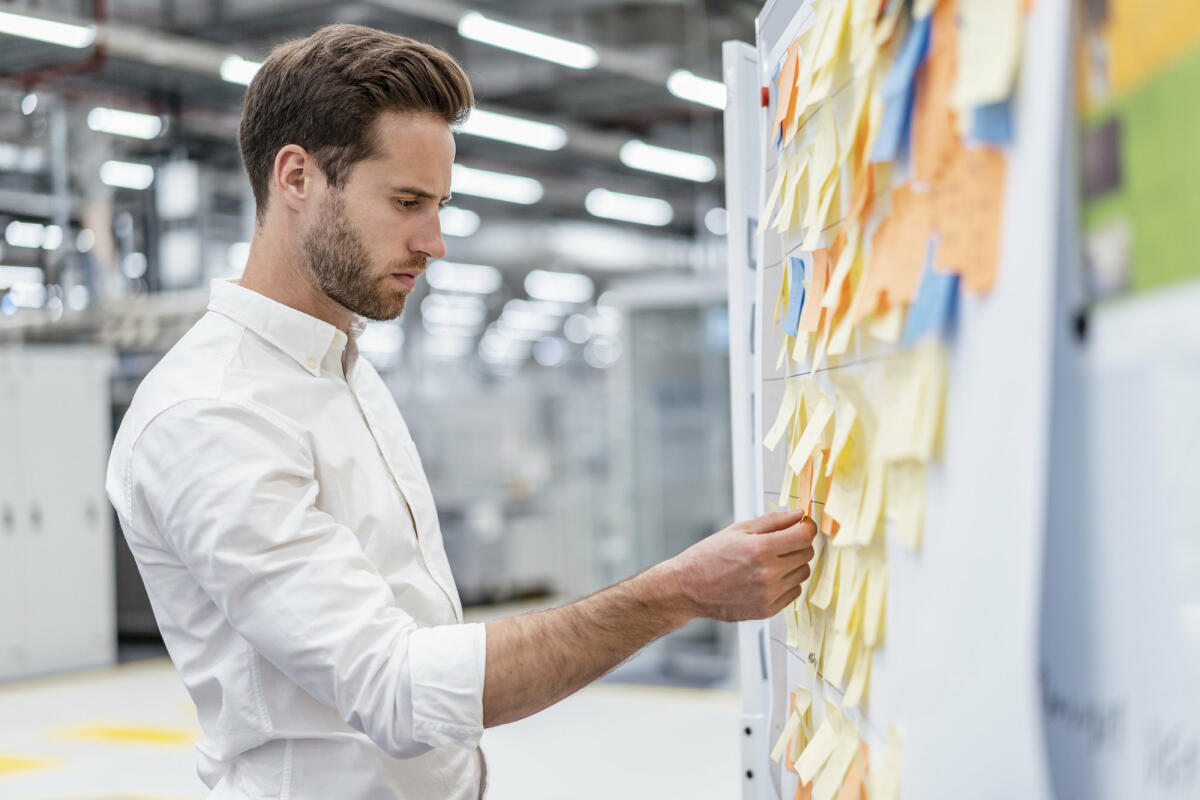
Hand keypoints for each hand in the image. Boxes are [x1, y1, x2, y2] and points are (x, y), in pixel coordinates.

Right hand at [666, 510, 816, 621]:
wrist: (688, 588)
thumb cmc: (709, 556)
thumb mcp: (738, 529)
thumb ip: (773, 521)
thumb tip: (799, 514)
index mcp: (760, 549)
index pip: (804, 536)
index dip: (806, 527)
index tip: (803, 525)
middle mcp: (768, 573)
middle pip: (806, 554)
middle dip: (798, 544)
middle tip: (781, 542)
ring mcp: (769, 594)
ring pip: (802, 574)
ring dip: (793, 564)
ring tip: (771, 561)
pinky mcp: (767, 610)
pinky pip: (793, 592)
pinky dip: (786, 583)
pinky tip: (767, 577)